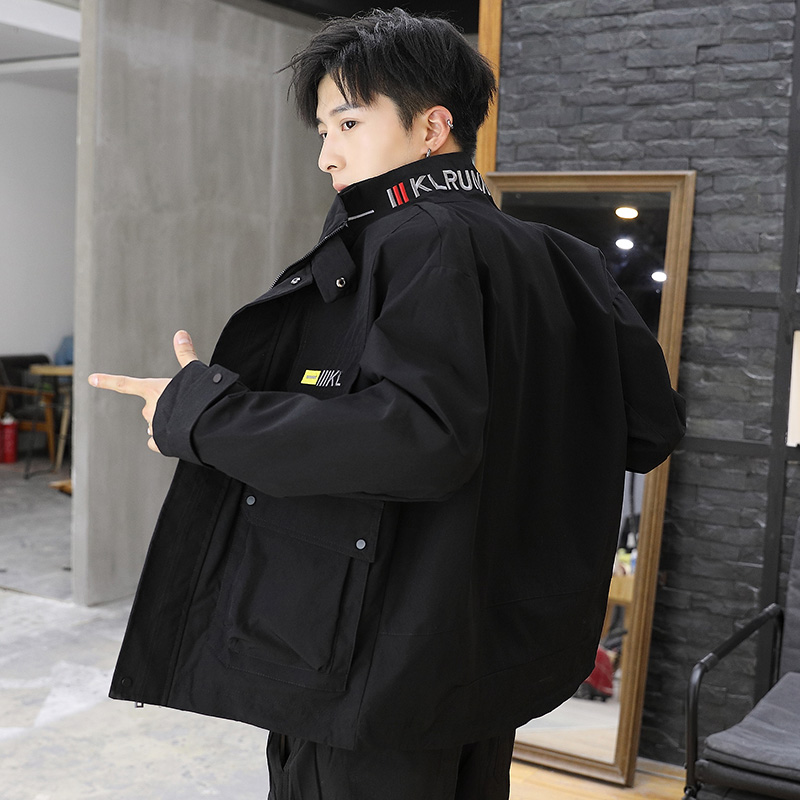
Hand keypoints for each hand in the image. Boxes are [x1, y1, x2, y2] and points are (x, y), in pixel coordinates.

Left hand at [88, 330, 198, 452]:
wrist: (203, 424)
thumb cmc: (198, 397)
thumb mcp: (193, 371)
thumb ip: (185, 353)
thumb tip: (181, 333)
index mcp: (152, 390)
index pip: (125, 384)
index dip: (107, 380)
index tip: (91, 379)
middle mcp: (149, 409)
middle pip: (149, 408)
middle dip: (161, 409)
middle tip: (180, 407)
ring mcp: (153, 427)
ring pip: (155, 425)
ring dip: (165, 423)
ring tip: (184, 420)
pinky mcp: (160, 443)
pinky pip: (155, 442)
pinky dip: (161, 441)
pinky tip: (173, 438)